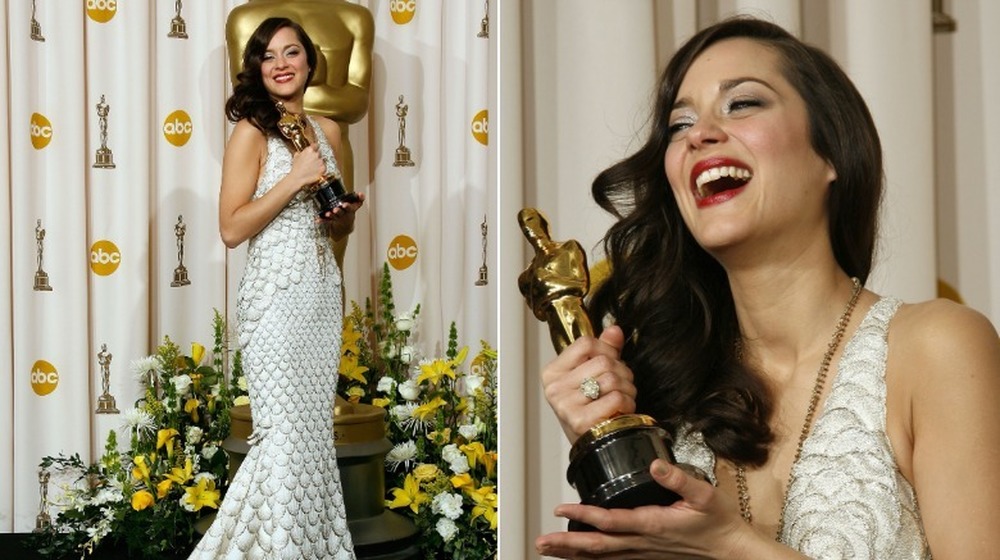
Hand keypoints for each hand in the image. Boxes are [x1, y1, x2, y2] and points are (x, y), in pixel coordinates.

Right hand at [288, 145, 326, 190]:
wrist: (298, 177)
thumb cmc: (296, 168)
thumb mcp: (296, 157)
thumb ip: (300, 153)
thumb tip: (300, 153)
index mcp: (309, 150)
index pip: (316, 145)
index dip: (315, 147)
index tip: (315, 149)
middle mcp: (316, 154)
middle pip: (319, 153)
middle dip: (317, 156)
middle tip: (312, 161)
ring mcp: (320, 161)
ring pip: (322, 160)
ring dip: (319, 163)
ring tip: (313, 167)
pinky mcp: (323, 168)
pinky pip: (324, 167)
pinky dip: (321, 169)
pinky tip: (316, 171)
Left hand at [318, 192, 364, 221]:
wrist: (345, 227)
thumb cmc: (349, 212)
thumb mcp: (356, 206)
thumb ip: (359, 199)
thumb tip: (361, 193)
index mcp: (350, 211)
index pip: (351, 208)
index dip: (348, 206)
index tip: (345, 204)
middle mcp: (344, 215)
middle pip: (341, 213)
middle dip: (339, 211)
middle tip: (335, 209)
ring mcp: (337, 219)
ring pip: (334, 217)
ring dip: (331, 215)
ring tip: (328, 213)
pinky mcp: (331, 221)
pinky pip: (326, 221)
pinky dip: (322, 220)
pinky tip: (318, 220)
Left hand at [536, 460, 755, 558]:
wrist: (730, 550)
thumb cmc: (718, 522)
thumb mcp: (704, 494)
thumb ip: (678, 479)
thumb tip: (655, 464)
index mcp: (653, 524)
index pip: (611, 521)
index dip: (584, 516)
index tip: (561, 509)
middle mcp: (643, 542)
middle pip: (597, 546)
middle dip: (566, 544)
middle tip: (541, 541)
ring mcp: (643, 553)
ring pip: (601, 556)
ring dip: (573, 553)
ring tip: (548, 549)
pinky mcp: (646, 556)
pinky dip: (591, 559)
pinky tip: (577, 557)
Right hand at [542, 326, 636, 442]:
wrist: (590, 444)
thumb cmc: (589, 409)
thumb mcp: (590, 377)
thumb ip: (602, 351)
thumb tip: (614, 330)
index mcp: (553, 372)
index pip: (586, 344)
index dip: (608, 350)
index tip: (612, 362)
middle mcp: (555, 388)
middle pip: (602, 362)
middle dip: (622, 372)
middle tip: (622, 385)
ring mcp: (565, 405)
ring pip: (611, 380)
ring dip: (627, 389)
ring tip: (623, 398)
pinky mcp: (579, 421)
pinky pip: (614, 399)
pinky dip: (626, 403)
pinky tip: (621, 410)